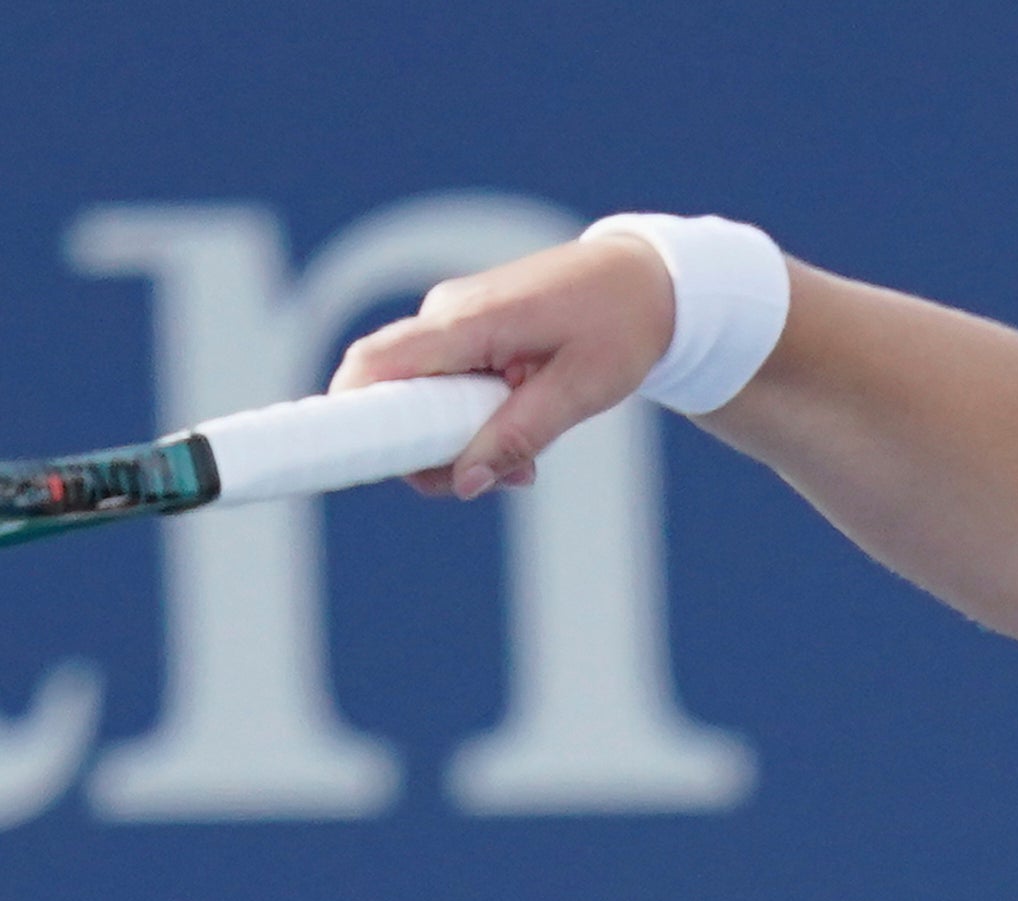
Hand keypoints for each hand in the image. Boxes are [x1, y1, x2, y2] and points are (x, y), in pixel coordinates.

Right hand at [326, 230, 675, 500]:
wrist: (649, 283)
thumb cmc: (621, 327)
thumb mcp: (581, 391)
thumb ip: (519, 436)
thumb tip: (465, 481)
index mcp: (467, 320)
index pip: (375, 364)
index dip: (348, 413)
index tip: (356, 460)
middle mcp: (447, 316)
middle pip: (391, 392)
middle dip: (426, 450)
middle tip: (495, 480)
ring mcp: (455, 323)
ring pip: (422, 397)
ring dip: (460, 441)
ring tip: (526, 465)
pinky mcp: (470, 334)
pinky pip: (447, 385)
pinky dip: (473, 419)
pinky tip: (523, 437)